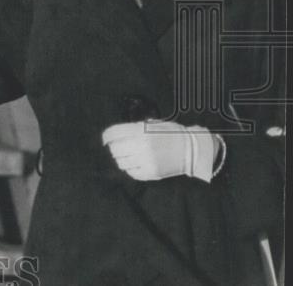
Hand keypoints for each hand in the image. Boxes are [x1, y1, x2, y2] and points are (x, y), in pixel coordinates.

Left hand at [102, 120, 216, 182]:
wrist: (192, 149)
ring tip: (128, 155)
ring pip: (121, 162)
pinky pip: (132, 173)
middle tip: (118, 147)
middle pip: (115, 148)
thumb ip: (135, 128)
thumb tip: (117, 134)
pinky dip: (130, 169)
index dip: (106, 136)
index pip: (114, 133)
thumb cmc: (172, 134)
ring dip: (121, 158)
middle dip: (114, 147)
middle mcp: (142, 146)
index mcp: (141, 131)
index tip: (105, 139)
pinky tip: (135, 164)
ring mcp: (146, 161)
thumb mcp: (153, 125)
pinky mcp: (151, 173)